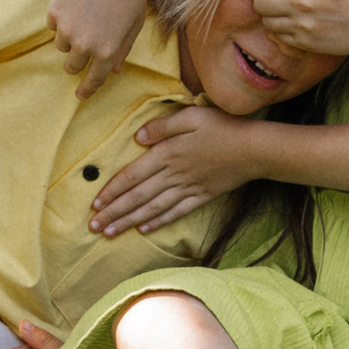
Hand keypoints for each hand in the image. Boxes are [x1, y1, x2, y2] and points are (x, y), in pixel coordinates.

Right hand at [47, 0, 149, 100]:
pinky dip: (61, 18)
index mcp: (108, 50)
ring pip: (61, 45)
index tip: (80, 95)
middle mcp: (85, 44)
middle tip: (83, 46)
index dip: (87, 90)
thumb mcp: (134, 22)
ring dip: (69, 37)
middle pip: (71, 65)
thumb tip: (113, 71)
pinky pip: (53, 24)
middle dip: (76, 61)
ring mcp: (67, 28)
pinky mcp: (55, 11)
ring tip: (85, 13)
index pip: (94, 80)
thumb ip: (122, 48)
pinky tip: (76, 1)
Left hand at [89, 106, 262, 236]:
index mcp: (167, 154)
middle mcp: (173, 175)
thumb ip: (163, 126)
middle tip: (93, 227)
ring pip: (152, 209)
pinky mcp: (202, 196)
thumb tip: (138, 137)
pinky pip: (175, 212)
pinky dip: (158, 222)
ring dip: (129, 222)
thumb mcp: (191, 116)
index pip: (132, 176)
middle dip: (114, 213)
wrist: (255, 149)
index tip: (95, 204)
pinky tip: (144, 230)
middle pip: (137, 197)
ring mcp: (188, 188)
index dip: (112, 191)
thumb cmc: (223, 126)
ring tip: (110, 233)